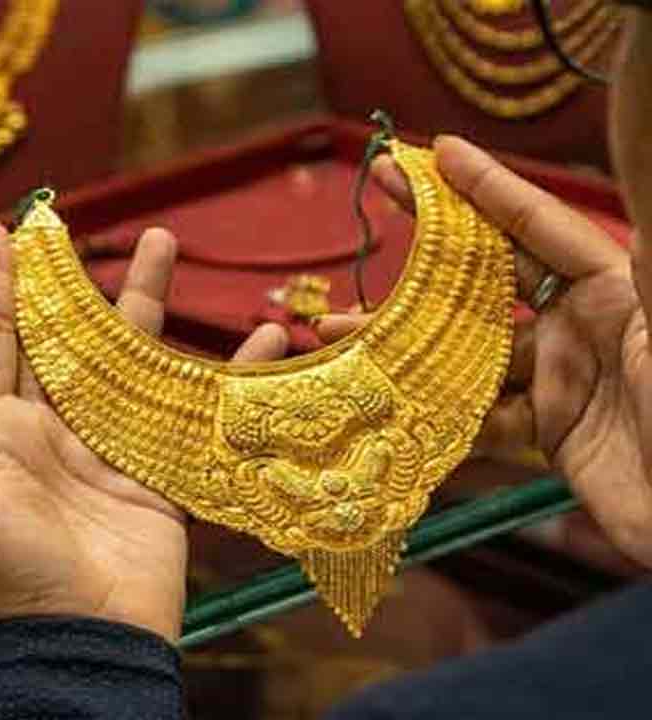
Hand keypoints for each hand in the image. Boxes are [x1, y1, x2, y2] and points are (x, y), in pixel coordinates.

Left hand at [0, 221, 289, 641]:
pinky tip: (256, 335)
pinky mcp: (157, 471)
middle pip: (60, 333)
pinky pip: (189, 405)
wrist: (84, 644)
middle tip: (70, 221)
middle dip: (65, 277)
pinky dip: (224, 370)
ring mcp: (104, 446)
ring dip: (144, 300)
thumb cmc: (9, 578)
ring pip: (126, 355)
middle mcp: (46, 427)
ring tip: (162, 242)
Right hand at [320, 135, 651, 568]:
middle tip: (379, 205)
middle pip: (492, 275)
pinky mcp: (549, 433)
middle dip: (431, 244)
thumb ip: (645, 273)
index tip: (436, 154)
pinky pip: (478, 414)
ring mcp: (560, 379)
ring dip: (405, 341)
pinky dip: (431, 408)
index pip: (540, 225)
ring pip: (469, 350)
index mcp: (615, 291)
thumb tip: (638, 185)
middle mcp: (581, 326)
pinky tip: (384, 401)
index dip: (488, 187)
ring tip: (339, 333)